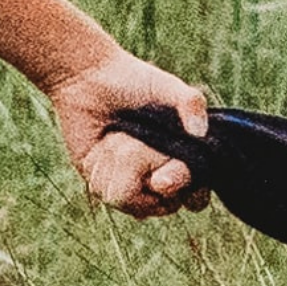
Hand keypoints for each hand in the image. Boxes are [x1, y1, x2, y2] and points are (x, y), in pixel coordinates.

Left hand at [41, 55, 213, 216]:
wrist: (86, 78)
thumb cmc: (132, 80)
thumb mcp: (168, 86)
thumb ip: (191, 102)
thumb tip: (200, 132)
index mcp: (182, 159)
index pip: (196, 197)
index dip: (188, 195)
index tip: (164, 179)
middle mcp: (158, 176)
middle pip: (164, 207)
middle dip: (151, 180)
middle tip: (139, 151)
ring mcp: (130, 182)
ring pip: (130, 203)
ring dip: (121, 165)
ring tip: (118, 138)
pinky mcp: (101, 182)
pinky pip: (104, 193)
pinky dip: (100, 166)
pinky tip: (101, 145)